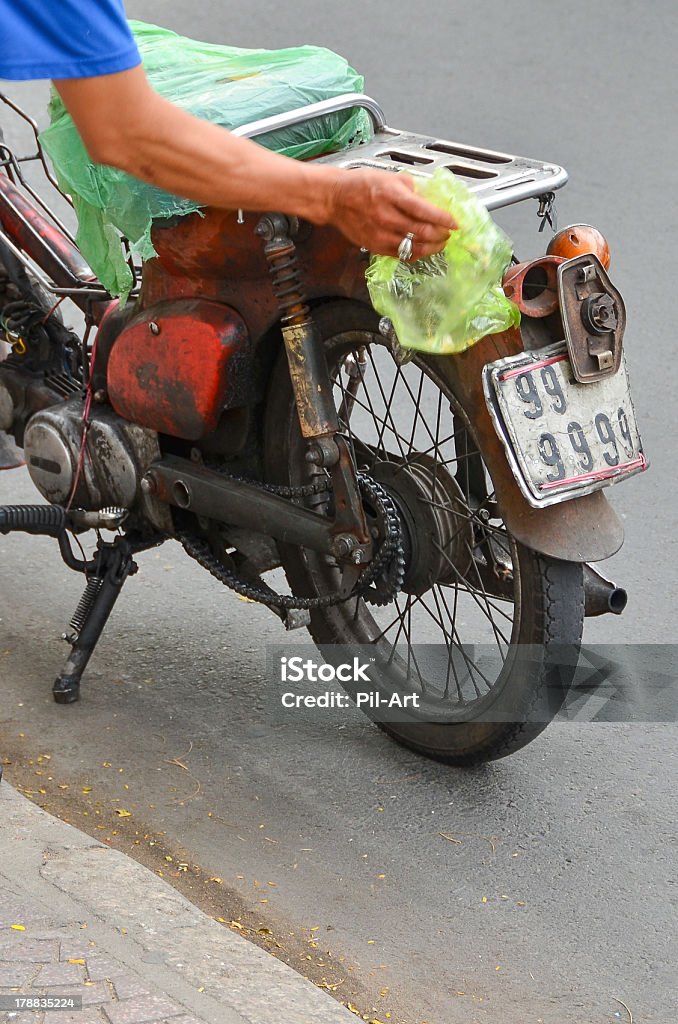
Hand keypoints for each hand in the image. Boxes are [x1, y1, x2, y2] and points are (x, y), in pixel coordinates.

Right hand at [325, 169, 455, 257]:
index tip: (455, 223)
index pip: (424, 211)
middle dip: (441, 234)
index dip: (443, 219)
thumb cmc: (361, 185)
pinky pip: (402, 255)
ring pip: (415, 247)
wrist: (335, 198)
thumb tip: (427, 199)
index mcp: (392, 195)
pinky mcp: (376, 246)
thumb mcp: (388, 176)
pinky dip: (417, 253)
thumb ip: (410, 187)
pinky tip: (423, 248)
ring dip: (432, 247)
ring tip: (440, 242)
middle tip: (448, 233)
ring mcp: (381, 234)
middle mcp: (387, 217)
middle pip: (423, 232)